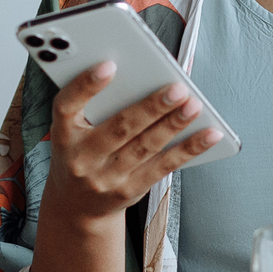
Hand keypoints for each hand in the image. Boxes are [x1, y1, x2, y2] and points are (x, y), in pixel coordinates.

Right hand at [45, 62, 223, 225]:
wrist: (76, 206)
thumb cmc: (80, 154)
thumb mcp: (74, 130)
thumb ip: (97, 103)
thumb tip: (145, 73)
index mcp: (63, 134)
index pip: (66, 106)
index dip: (85, 86)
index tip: (109, 65)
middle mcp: (82, 158)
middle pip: (119, 128)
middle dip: (151, 107)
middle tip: (177, 87)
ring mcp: (106, 178)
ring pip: (145, 147)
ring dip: (173, 124)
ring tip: (194, 105)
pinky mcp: (130, 191)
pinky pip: (164, 167)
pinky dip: (189, 149)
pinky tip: (209, 134)